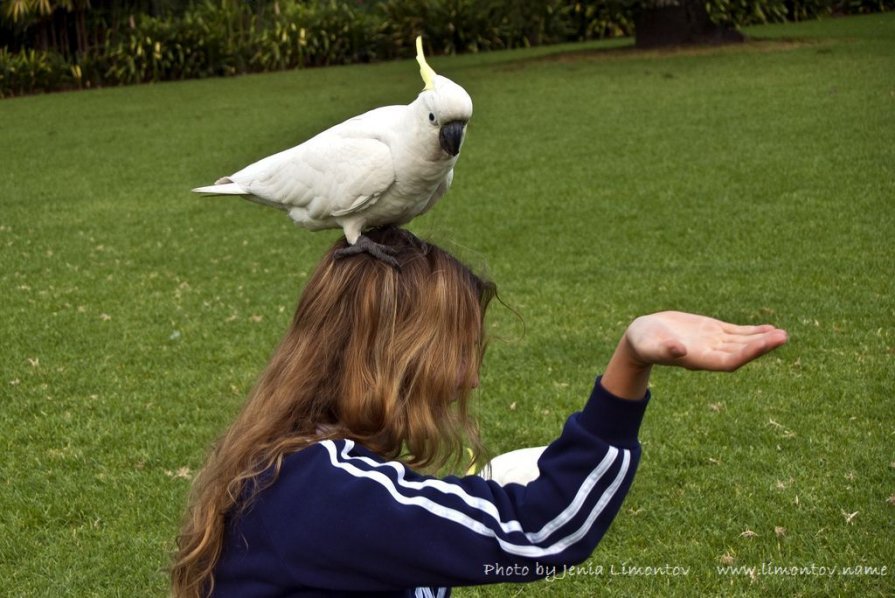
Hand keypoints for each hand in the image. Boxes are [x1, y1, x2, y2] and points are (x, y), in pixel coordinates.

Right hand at [601, 311, 787, 399]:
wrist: (642, 337)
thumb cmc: (643, 342)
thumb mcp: (650, 344)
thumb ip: (665, 349)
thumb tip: (681, 351)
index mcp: (697, 359)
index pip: (729, 360)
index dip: (748, 353)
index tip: (765, 344)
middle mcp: (709, 354)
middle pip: (741, 352)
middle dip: (762, 346)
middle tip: (782, 337)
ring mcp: (713, 343)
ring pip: (742, 342)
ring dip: (762, 339)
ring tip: (783, 335)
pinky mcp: (712, 331)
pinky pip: (737, 333)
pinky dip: (753, 332)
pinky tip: (768, 329)